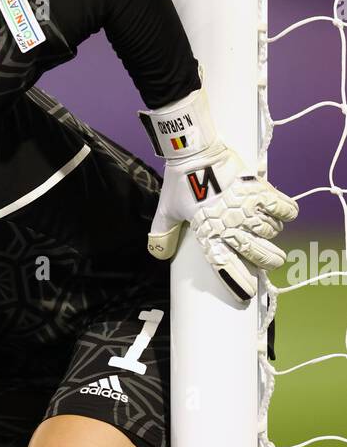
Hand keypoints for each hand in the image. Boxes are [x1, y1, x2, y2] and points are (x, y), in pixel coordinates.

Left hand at [140, 82, 297, 300]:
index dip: (237, 283)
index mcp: (207, 233)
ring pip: (271, 231)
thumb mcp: (167, 211)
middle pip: (257, 254)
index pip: (224, 266)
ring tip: (267, 227)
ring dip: (272, 232)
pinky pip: (283, 207)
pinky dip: (286, 211)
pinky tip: (284, 212)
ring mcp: (246, 209)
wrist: (193, 151)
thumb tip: (159, 254)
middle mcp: (229, 226)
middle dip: (268, 261)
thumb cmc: (179, 182)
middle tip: (273, 261)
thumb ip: (163, 234)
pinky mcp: (259, 190)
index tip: (247, 295)